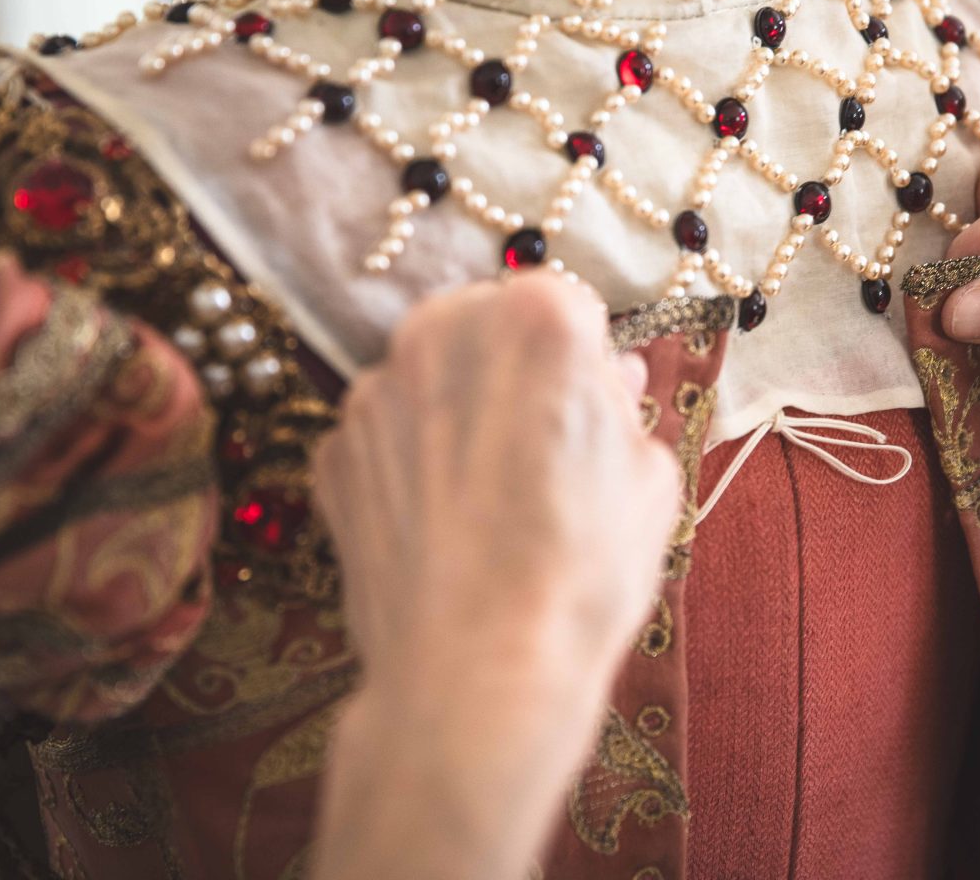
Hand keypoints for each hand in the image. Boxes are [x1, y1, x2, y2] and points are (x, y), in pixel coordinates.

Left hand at [311, 274, 679, 879]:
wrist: (476, 675)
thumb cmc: (580, 572)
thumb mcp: (649, 478)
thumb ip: (624, 405)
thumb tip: (609, 377)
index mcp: (537, 319)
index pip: (569, 303)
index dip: (587, 359)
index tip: (594, 406)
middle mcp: (440, 332)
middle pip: (488, 324)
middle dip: (516, 371)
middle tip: (544, 451)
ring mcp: (373, 393)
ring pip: (431, 378)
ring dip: (460, 412)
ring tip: (493, 500)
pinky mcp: (330, 454)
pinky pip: (384, 436)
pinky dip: (410, 463)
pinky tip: (446, 525)